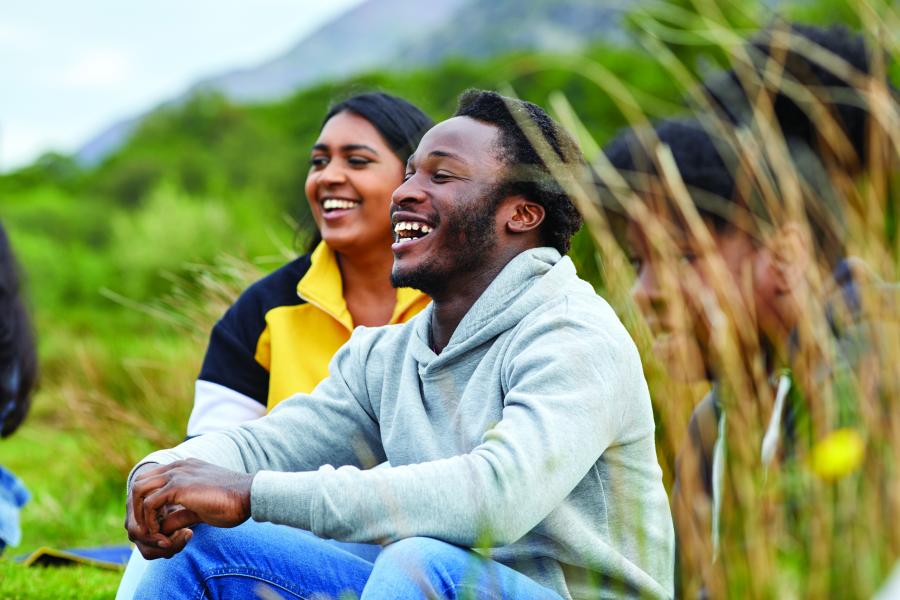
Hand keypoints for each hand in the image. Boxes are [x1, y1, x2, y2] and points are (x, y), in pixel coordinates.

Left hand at [126, 459, 253, 558]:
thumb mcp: (199, 508)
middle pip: (139, 482)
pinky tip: (161, 534)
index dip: (146, 503)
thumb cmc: (231, 503)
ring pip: (138, 490)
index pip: (150, 480)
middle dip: (136, 508)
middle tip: (147, 529)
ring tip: (151, 533)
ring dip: (139, 514)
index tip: (154, 524)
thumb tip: (161, 527)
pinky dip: (149, 522)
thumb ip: (179, 513)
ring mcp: (177, 474)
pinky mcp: (178, 486)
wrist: (249, 496)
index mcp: (184, 468)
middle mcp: (177, 467)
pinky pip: (149, 504)